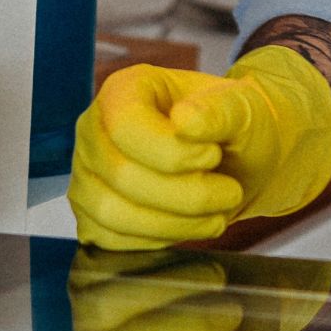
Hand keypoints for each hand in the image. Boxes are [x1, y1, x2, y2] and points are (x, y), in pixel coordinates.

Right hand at [67, 46, 330, 250]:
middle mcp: (95, 130)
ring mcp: (89, 174)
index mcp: (124, 90)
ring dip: (176, 223)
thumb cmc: (236, 126)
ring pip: (113, 213)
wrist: (240, 161)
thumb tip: (185, 120)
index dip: (172, 152)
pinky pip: (112, 240)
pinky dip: (160, 240)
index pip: (125, 126)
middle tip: (229, 191)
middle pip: (121, 174)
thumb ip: (219, 110)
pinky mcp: (93, 215)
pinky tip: (192, 224)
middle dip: (187, 194)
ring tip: (216, 213)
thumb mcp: (242, 108)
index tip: (213, 156)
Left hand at [67, 248, 330, 330]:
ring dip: (173, 290)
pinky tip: (194, 265)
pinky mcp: (89, 270)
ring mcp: (86, 313)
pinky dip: (161, 262)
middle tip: (233, 311)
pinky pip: (113, 266)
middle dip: (179, 329)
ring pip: (109, 306)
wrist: (237, 285)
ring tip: (219, 280)